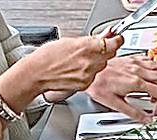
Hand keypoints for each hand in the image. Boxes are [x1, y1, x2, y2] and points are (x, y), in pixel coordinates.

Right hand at [0, 34, 123, 111]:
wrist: (38, 73)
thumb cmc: (47, 57)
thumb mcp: (69, 41)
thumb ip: (87, 41)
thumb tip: (99, 39)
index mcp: (86, 47)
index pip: (111, 44)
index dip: (116, 41)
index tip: (118, 38)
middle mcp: (89, 63)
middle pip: (108, 56)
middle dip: (105, 51)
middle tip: (98, 48)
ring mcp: (88, 75)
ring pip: (101, 66)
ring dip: (96, 62)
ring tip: (82, 59)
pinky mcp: (85, 85)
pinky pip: (93, 76)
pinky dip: (89, 72)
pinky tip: (78, 68)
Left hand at [87, 55, 156, 122]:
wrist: (90, 70)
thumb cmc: (98, 84)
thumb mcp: (116, 104)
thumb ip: (134, 113)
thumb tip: (146, 120)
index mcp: (136, 83)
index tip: (156, 110)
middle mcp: (138, 70)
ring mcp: (135, 62)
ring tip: (154, 89)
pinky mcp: (131, 58)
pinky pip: (150, 60)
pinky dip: (154, 69)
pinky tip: (147, 77)